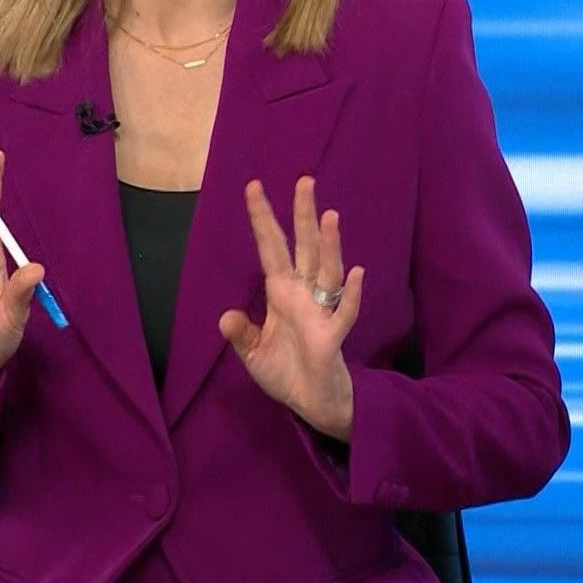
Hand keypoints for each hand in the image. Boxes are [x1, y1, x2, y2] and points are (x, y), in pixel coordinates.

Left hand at [219, 176, 365, 441]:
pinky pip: (344, 313)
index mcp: (281, 292)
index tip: (253, 186)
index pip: (271, 247)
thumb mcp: (253, 353)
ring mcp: (320, 313)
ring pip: (327, 271)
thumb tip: (225, 316)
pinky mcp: (332, 337)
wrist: (310, 403)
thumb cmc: (284, 371)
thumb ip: (241, 333)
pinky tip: (357, 274)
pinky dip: (351, 296)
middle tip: (304, 180)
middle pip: (304, 247)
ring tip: (329, 216)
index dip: (262, 219)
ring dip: (329, 245)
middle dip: (303, 215)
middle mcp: (302, 294)